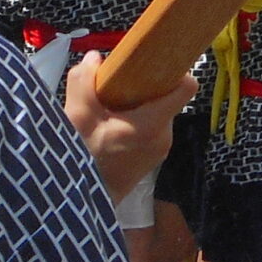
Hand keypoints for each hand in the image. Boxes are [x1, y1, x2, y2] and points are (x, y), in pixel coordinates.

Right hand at [63, 52, 196, 202]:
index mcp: (152, 124)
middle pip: (168, 96)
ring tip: (112, 105)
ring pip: (159, 110)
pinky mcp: (154, 155)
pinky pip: (152, 126)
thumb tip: (96, 58)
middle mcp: (164, 135)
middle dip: (147, 86)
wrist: (84, 203)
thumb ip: (83, 83)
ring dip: (139, 104)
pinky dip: (137, 119)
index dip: (174, 69)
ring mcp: (161, 147)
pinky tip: (113, 124)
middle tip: (120, 83)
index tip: (153, 62)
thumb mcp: (76, 118)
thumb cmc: (83, 159)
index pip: (186, 87)